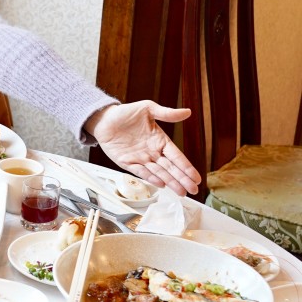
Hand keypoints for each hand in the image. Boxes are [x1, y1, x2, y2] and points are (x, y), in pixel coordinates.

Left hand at [84, 101, 201, 195]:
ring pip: (158, 173)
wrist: (104, 118)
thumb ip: (166, 113)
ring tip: (181, 192)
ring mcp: (140, 158)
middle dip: (182, 179)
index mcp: (160, 141)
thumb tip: (187, 112)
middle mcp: (152, 152)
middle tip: (193, 190)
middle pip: (170, 168)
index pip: (177, 156)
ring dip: (170, 182)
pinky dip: (150, 178)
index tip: (196, 177)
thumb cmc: (126, 113)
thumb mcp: (148, 109)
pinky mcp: (126, 162)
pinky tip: (161, 184)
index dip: (187, 167)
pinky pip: (140, 172)